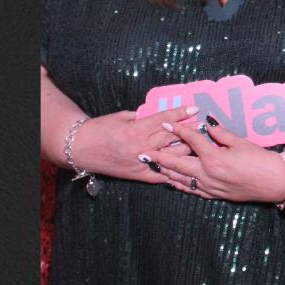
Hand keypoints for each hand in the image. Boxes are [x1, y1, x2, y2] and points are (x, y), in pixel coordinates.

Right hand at [68, 108, 195, 183]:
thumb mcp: (122, 117)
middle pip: (172, 138)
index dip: (181, 114)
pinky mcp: (139, 175)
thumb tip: (161, 117)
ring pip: (172, 157)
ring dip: (187, 150)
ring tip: (200, 144)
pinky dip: (175, 170)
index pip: (164, 120)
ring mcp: (142, 163)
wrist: (82, 148)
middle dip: (189, 130)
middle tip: (203, 125)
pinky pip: (163, 174)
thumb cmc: (100, 129)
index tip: (194, 109)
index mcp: (136, 130)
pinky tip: (188, 167)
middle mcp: (141, 148)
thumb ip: (143, 117)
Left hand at [143, 114, 284, 203]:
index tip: (167, 123)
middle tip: (145, 152)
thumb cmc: (260, 160)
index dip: (179, 130)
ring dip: (166, 172)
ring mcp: (210, 187)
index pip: (192, 141)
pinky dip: (180, 184)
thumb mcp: (240, 142)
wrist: (273, 182)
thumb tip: (208, 125)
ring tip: (153, 166)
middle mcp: (208, 174)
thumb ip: (220, 134)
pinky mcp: (215, 195)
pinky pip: (192, 190)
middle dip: (160, 157)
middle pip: (177, 164)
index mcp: (214, 158)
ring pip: (181, 180)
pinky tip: (172, 181)